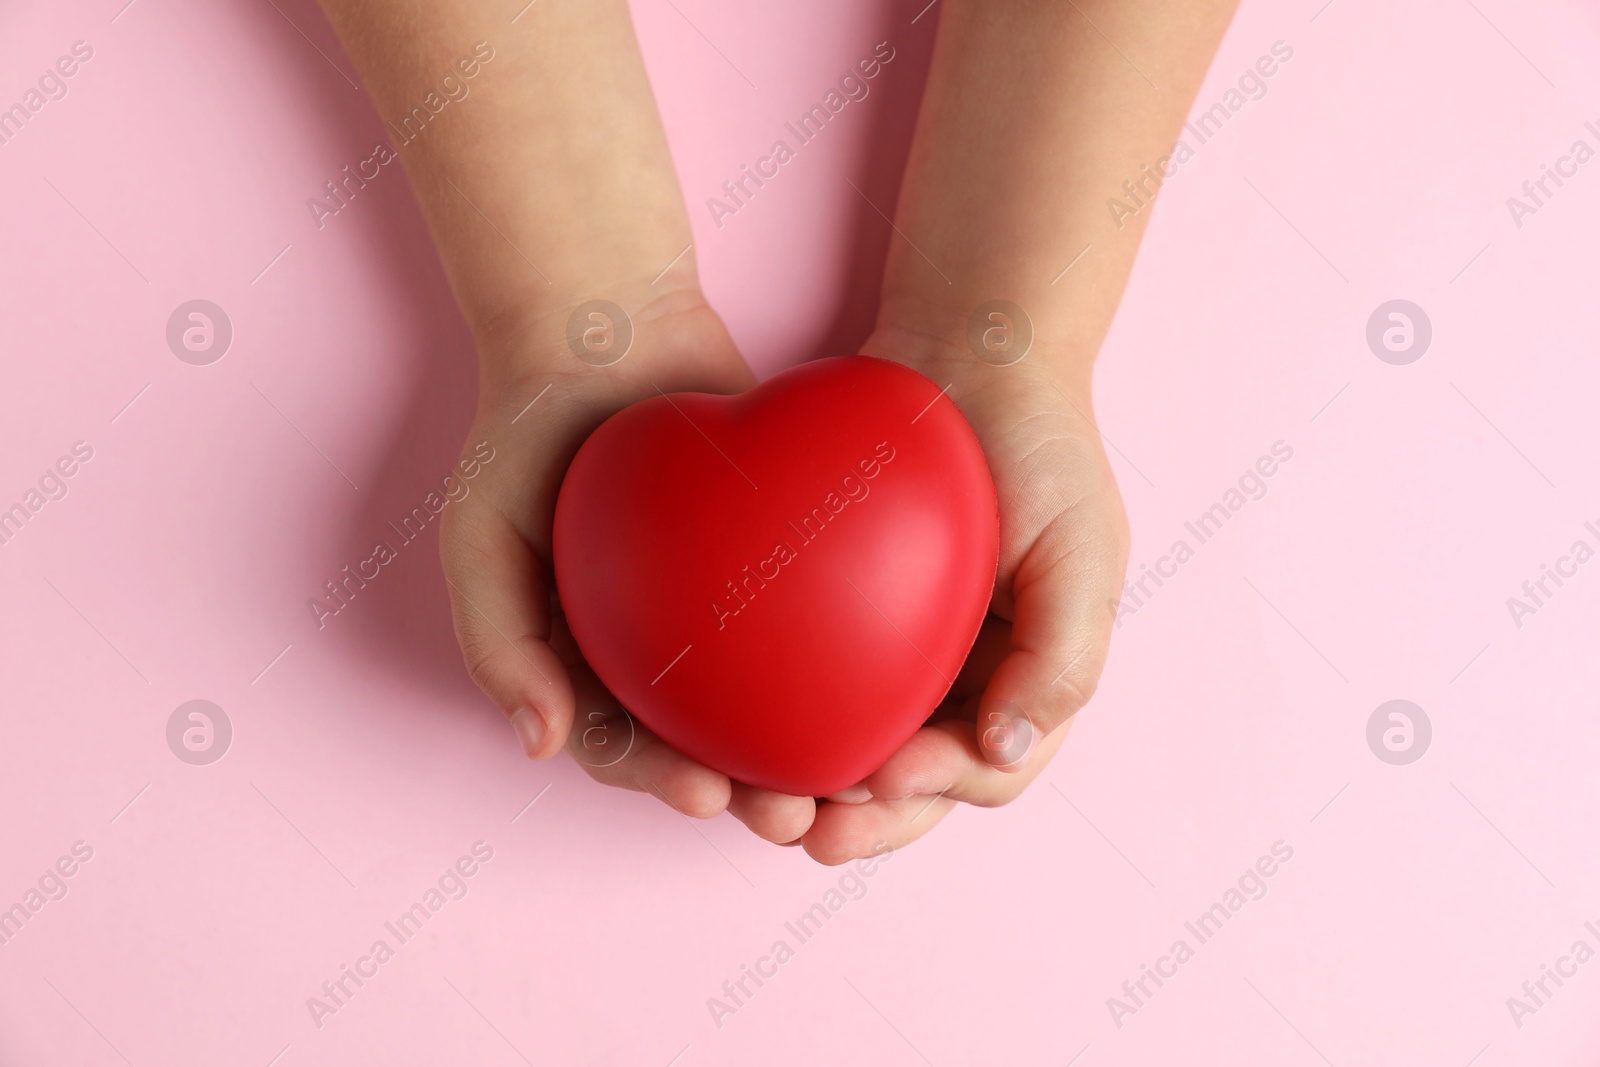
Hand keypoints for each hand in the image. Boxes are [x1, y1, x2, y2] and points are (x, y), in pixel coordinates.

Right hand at [438, 283, 818, 843]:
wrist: (604, 326)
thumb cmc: (524, 435)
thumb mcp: (480, 538)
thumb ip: (499, 642)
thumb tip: (539, 745)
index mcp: (584, 658)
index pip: (625, 746)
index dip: (663, 781)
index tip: (708, 792)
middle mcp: (653, 645)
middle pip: (708, 741)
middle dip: (750, 791)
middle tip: (794, 814)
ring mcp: (717, 605)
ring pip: (769, 698)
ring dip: (807, 750)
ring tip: (853, 782)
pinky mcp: (774, 561)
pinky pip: (811, 621)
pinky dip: (843, 662)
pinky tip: (885, 691)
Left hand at [799, 327, 1129, 863]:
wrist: (973, 351)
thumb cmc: (1043, 447)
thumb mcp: (1085, 549)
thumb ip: (1064, 659)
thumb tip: (1007, 751)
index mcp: (1026, 678)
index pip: (983, 771)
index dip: (931, 792)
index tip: (877, 780)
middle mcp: (963, 677)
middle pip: (907, 785)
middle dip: (856, 821)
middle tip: (797, 828)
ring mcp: (903, 647)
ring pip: (850, 747)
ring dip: (808, 789)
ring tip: (755, 803)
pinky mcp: (845, 612)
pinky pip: (808, 681)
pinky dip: (778, 717)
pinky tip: (731, 731)